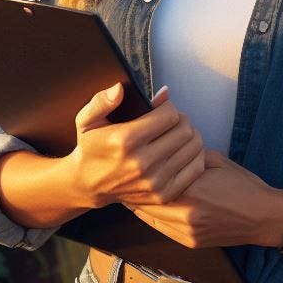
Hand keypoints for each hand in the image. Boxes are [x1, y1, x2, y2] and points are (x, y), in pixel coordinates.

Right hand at [62, 84, 205, 209]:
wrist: (89, 185)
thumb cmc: (91, 147)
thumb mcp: (87, 120)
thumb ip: (102, 101)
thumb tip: (120, 88)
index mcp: (125, 140)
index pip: (169, 115)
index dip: (167, 106)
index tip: (161, 108)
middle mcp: (142, 162)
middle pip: (184, 130)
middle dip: (181, 119)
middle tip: (171, 120)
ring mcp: (155, 181)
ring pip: (193, 148)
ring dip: (190, 136)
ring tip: (177, 133)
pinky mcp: (164, 195)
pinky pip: (196, 169)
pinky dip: (194, 156)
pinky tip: (181, 151)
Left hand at [127, 148, 281, 248]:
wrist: (264, 217)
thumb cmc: (242, 185)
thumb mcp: (214, 160)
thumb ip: (187, 155)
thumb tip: (164, 146)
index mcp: (192, 189)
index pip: (153, 179)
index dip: (137, 171)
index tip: (127, 161)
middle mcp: (186, 214)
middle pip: (146, 201)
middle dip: (134, 188)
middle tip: (121, 174)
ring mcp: (186, 232)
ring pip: (150, 216)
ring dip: (139, 202)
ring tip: (129, 188)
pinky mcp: (189, 242)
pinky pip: (161, 227)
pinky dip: (152, 215)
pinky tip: (147, 203)